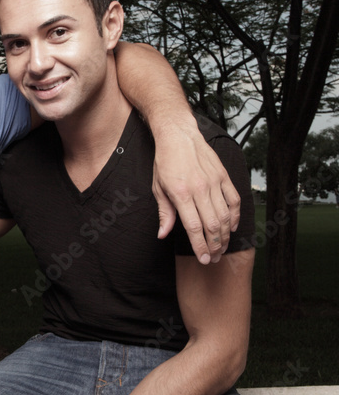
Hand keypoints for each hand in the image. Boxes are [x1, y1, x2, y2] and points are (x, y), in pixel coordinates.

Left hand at [151, 123, 240, 264]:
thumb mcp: (157, 188)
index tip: (204, 259)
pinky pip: (234, 200)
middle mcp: (200, 189)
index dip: (200, 246)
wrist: (179, 135)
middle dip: (214, 246)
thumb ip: (164, 213)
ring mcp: (215, 182)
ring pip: (226, 215)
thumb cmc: (165, 162)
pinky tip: (233, 227)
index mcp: (182, 194)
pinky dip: (236, 216)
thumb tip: (163, 234)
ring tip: (222, 248)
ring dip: (226, 235)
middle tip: (213, 258)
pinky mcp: (224, 176)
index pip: (194, 227)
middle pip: (213, 225)